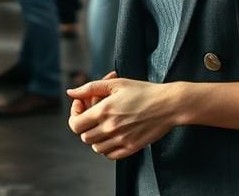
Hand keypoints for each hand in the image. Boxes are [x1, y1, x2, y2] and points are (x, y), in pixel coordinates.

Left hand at [67, 77, 181, 159]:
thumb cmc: (143, 91)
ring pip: (96, 147)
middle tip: (95, 114)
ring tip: (105, 123)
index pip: (75, 124)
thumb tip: (71, 93)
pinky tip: (114, 134)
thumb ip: (90, 88)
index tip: (82, 106)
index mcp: (104, 111)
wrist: (167, 105)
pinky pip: (110, 155)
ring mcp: (121, 140)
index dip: (74, 115)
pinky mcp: (131, 148)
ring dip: (96, 136)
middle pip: (84, 137)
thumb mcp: (116, 83)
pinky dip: (107, 147)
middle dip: (86, 125)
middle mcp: (110, 128)